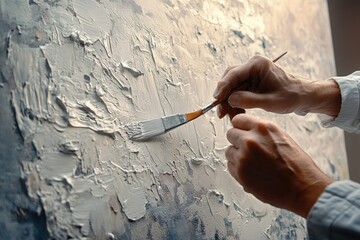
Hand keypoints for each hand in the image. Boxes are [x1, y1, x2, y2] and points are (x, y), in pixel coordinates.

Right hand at [214, 55, 340, 117]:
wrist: (302, 96)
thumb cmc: (291, 96)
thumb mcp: (271, 101)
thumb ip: (249, 100)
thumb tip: (230, 100)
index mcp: (257, 65)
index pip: (233, 74)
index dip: (222, 87)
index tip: (216, 100)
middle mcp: (251, 67)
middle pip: (229, 81)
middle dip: (223, 97)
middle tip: (221, 113)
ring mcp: (250, 75)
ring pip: (231, 88)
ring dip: (228, 103)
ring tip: (229, 117)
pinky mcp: (249, 83)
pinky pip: (236, 93)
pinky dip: (234, 104)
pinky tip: (236, 114)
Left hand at [226, 114, 332, 217]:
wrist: (303, 188)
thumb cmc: (296, 164)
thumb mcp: (282, 137)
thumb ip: (261, 132)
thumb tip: (246, 130)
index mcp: (263, 128)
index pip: (238, 120)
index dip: (240, 127)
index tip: (242, 132)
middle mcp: (251, 140)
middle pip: (231, 134)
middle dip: (237, 141)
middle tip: (248, 151)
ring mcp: (243, 156)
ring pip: (229, 151)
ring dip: (237, 156)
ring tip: (253, 164)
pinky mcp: (239, 172)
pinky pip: (230, 166)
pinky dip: (237, 169)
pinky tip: (252, 172)